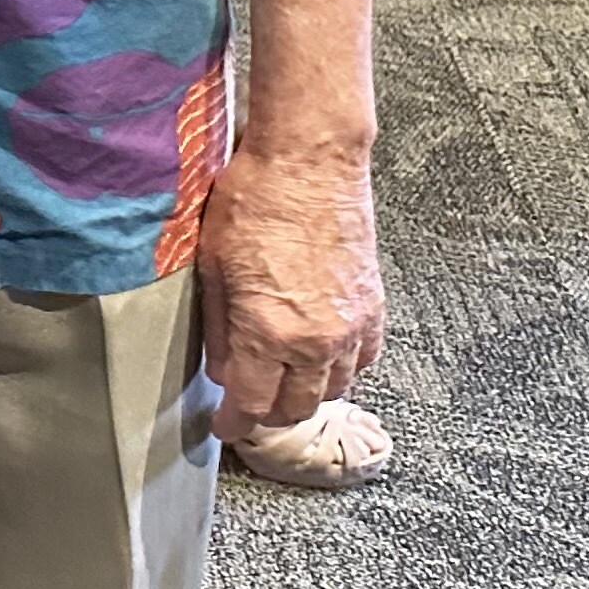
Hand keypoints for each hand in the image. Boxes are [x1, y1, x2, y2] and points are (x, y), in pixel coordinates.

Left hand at [197, 140, 383, 442]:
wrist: (310, 161)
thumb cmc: (254, 199)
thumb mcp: (213, 264)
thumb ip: (219, 328)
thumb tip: (222, 370)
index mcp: (270, 330)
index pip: (251, 401)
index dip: (234, 422)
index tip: (224, 428)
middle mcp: (317, 339)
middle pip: (296, 405)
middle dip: (268, 415)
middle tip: (247, 409)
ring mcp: (352, 326)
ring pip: (332, 389)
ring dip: (305, 395)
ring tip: (280, 384)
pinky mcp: (375, 308)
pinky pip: (363, 360)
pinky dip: (340, 370)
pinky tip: (320, 359)